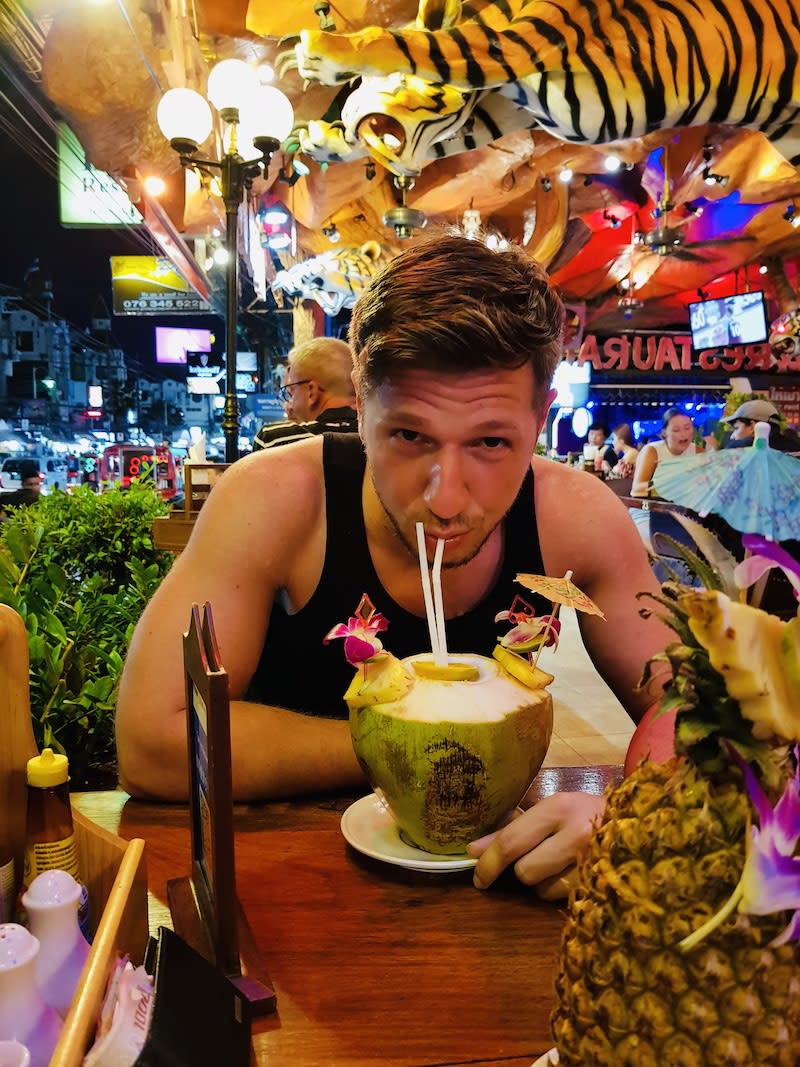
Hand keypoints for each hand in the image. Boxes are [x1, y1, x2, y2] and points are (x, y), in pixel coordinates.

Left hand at [467, 791, 604, 898]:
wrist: (643, 823)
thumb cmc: (588, 813)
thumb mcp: (552, 810)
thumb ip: (513, 828)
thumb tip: (473, 850)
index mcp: (558, 808)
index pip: (511, 841)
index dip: (488, 863)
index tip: (478, 877)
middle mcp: (576, 834)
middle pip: (524, 871)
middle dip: (522, 869)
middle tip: (533, 858)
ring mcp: (594, 863)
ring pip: (543, 890)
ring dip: (543, 882)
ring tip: (561, 863)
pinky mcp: (604, 885)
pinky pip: (564, 899)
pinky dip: (562, 891)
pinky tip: (575, 874)